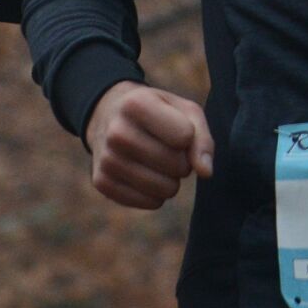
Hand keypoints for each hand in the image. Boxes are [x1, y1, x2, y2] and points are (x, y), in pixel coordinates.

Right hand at [82, 81, 213, 209]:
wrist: (110, 117)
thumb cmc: (158, 114)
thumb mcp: (185, 112)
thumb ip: (202, 139)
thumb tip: (206, 172)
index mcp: (136, 104)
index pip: (185, 136)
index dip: (189, 137)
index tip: (176, 128)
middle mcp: (116, 131)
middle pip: (176, 165)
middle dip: (182, 162)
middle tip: (169, 150)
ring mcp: (106, 159)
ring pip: (165, 189)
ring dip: (171, 180)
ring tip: (158, 163)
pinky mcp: (102, 183)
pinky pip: (150, 202)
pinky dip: (157, 195)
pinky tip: (146, 176)